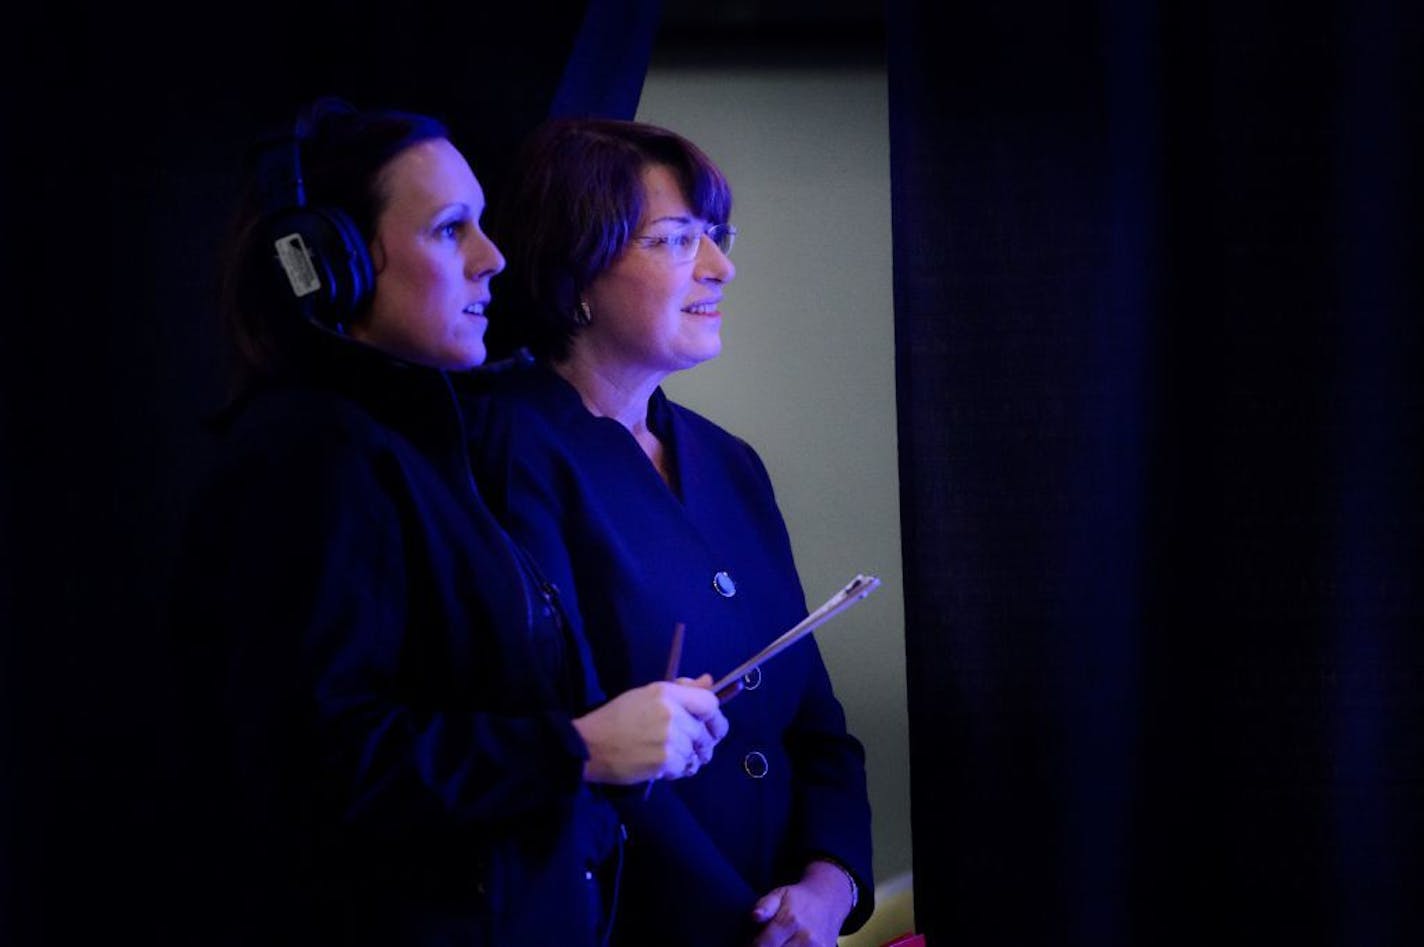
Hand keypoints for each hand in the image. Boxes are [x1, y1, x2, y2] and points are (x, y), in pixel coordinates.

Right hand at [573, 676, 727, 784]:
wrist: (589, 745)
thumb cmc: (615, 717)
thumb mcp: (647, 694)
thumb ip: (681, 689)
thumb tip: (709, 681)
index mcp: (667, 693)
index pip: (710, 702)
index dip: (714, 717)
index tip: (711, 726)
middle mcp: (672, 713)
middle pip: (705, 732)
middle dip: (703, 743)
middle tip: (693, 749)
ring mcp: (669, 738)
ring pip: (696, 753)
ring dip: (689, 758)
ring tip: (674, 758)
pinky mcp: (664, 761)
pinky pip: (684, 767)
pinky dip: (678, 770)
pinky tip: (664, 767)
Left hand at [748, 861, 853, 946]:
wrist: (828, 902)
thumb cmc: (798, 899)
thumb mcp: (779, 894)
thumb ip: (764, 905)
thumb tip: (755, 916)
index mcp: (790, 920)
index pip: (763, 945)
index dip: (753, 946)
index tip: (751, 943)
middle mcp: (805, 937)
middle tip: (764, 944)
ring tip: (779, 944)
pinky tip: (788, 946)